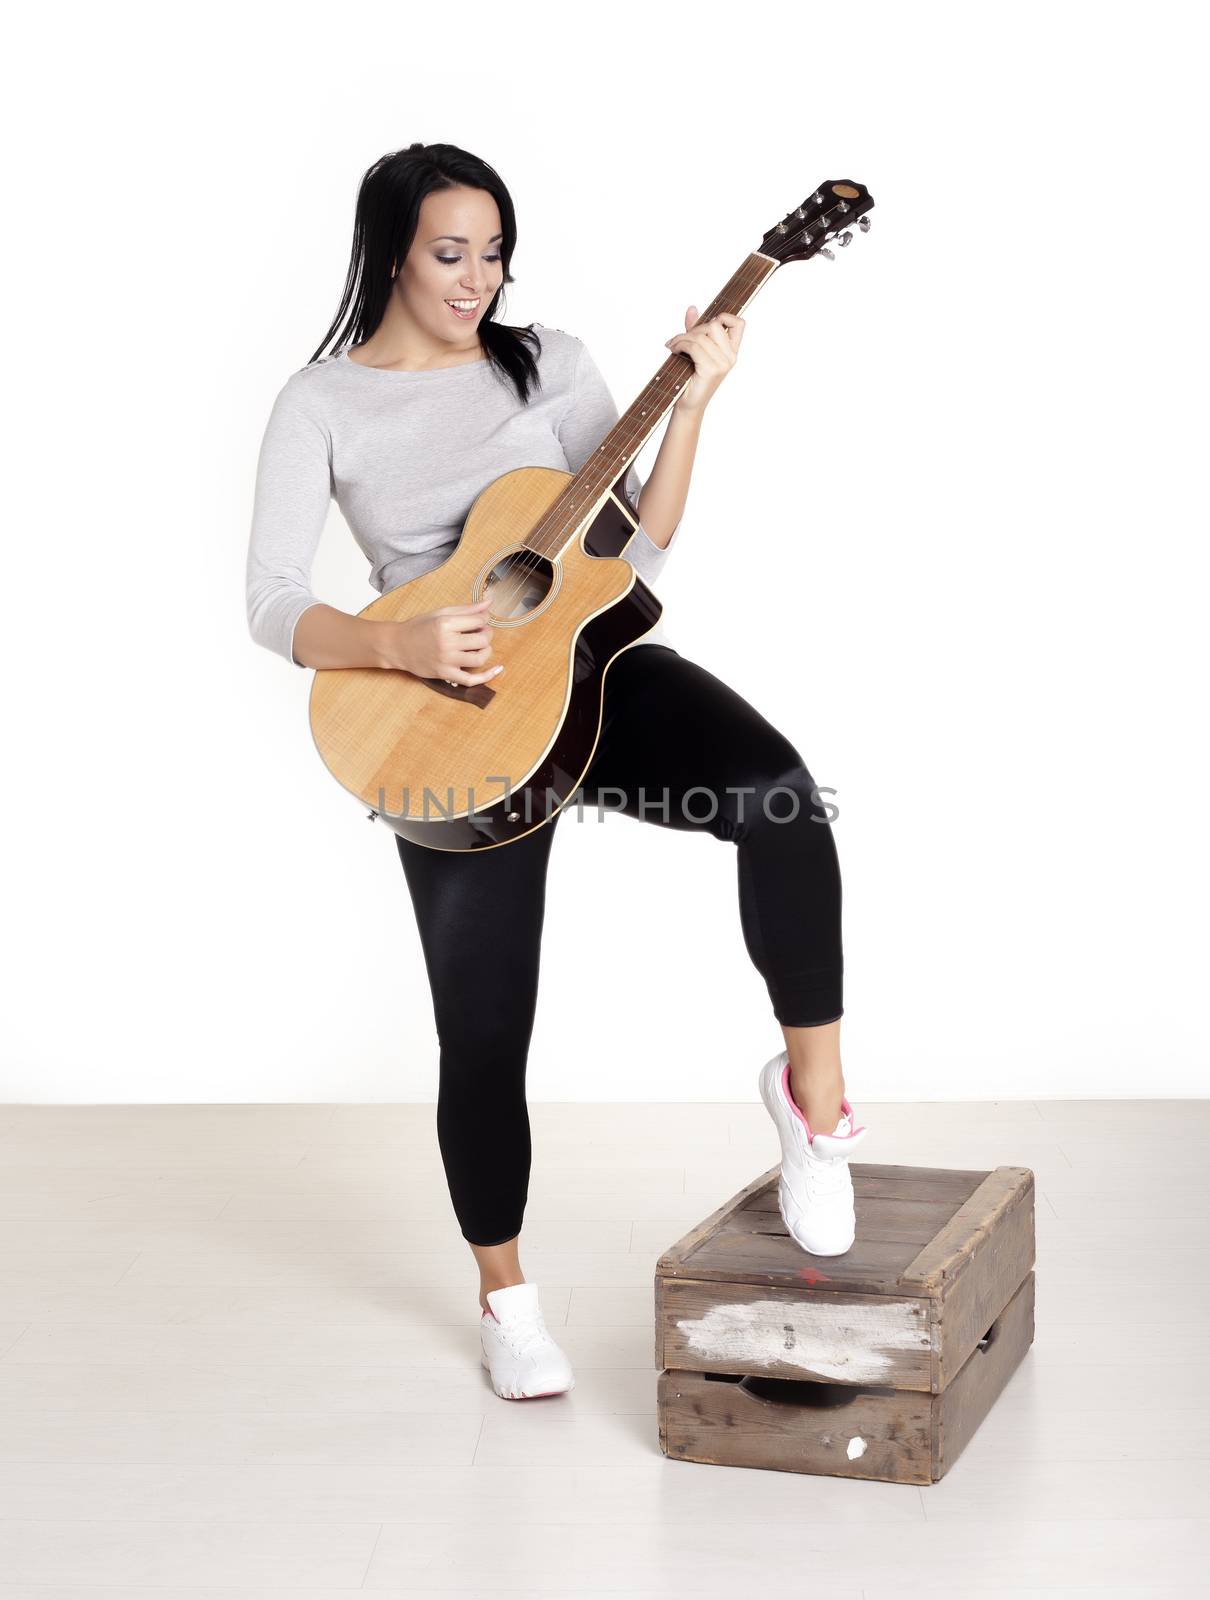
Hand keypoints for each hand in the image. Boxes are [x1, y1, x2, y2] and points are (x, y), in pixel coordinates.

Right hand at [385, 597, 503, 683]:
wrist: (398, 646)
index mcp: (445, 624)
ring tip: (479, 646)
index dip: (484, 618)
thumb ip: (466, 609)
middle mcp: (447, 643)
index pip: (479, 620)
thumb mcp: (441, 613)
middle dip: (487, 633)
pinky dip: (487, 676)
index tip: (480, 619)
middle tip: (481, 631)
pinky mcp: (445, 674)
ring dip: (486, 650)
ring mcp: (446, 660)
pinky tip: (497, 669)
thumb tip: (489, 602)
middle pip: (482, 639)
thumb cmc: (419, 627)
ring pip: (480, 658)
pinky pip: (471, 680)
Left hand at [663, 306, 744, 414]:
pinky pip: (693, 346)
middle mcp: (730, 357)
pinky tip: (673, 350)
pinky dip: (680, 345)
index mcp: (731, 352)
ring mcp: (722, 363)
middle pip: (714, 325)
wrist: (688, 405)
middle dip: (693, 329)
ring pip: (701, 335)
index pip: (739, 324)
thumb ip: (695, 329)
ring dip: (681, 338)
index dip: (724, 317)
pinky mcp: (711, 369)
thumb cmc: (691, 379)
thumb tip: (692, 308)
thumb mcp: (695, 350)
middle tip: (678, 340)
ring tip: (672, 346)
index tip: (706, 324)